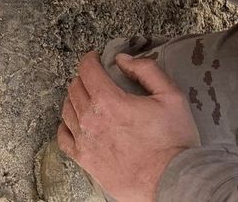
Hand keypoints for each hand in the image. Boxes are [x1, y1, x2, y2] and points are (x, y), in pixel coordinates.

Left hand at [58, 52, 198, 201]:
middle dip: (85, 78)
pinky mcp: (85, 160)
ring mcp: (85, 141)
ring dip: (75, 98)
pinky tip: (74, 123)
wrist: (171, 181)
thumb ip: (146, 71)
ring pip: (67, 110)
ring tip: (87, 98)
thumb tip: (123, 59)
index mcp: (109, 101)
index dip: (90, 59)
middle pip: (75, 88)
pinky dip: (66, 126)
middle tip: (95, 78)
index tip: (95, 58)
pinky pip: (64, 138)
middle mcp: (90, 120)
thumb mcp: (171, 96)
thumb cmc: (174, 141)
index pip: (87, 70)